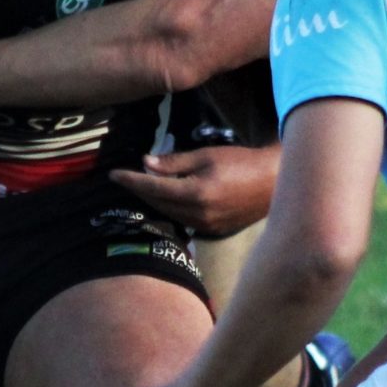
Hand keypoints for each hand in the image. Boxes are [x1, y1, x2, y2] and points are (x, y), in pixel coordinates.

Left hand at [108, 145, 277, 237]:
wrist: (272, 182)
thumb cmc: (240, 162)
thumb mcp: (205, 155)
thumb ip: (174, 162)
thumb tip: (146, 163)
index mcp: (195, 194)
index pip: (152, 188)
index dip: (131, 181)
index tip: (113, 174)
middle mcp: (197, 215)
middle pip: (157, 203)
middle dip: (139, 190)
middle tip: (126, 177)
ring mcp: (205, 227)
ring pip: (168, 214)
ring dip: (154, 200)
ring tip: (143, 186)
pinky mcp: (212, 231)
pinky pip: (182, 220)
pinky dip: (170, 208)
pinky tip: (166, 198)